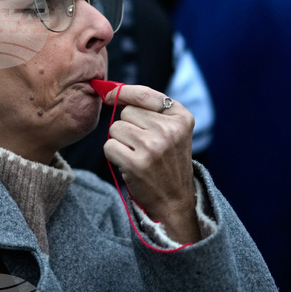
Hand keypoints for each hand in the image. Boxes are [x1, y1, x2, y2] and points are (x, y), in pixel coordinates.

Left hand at [102, 85, 201, 243]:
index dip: (124, 92)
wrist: (175, 199)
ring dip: (120, 141)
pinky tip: (129, 163)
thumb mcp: (173, 131)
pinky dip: (113, 154)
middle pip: (127, 111)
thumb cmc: (168, 161)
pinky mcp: (137, 163)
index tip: (109, 94)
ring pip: (116, 128)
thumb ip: (150, 109)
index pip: (145, 94)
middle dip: (128, 125)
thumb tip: (113, 92)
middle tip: (142, 144)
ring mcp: (153, 146)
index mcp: (181, 117)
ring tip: (137, 154)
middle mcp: (169, 130)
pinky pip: (109, 146)